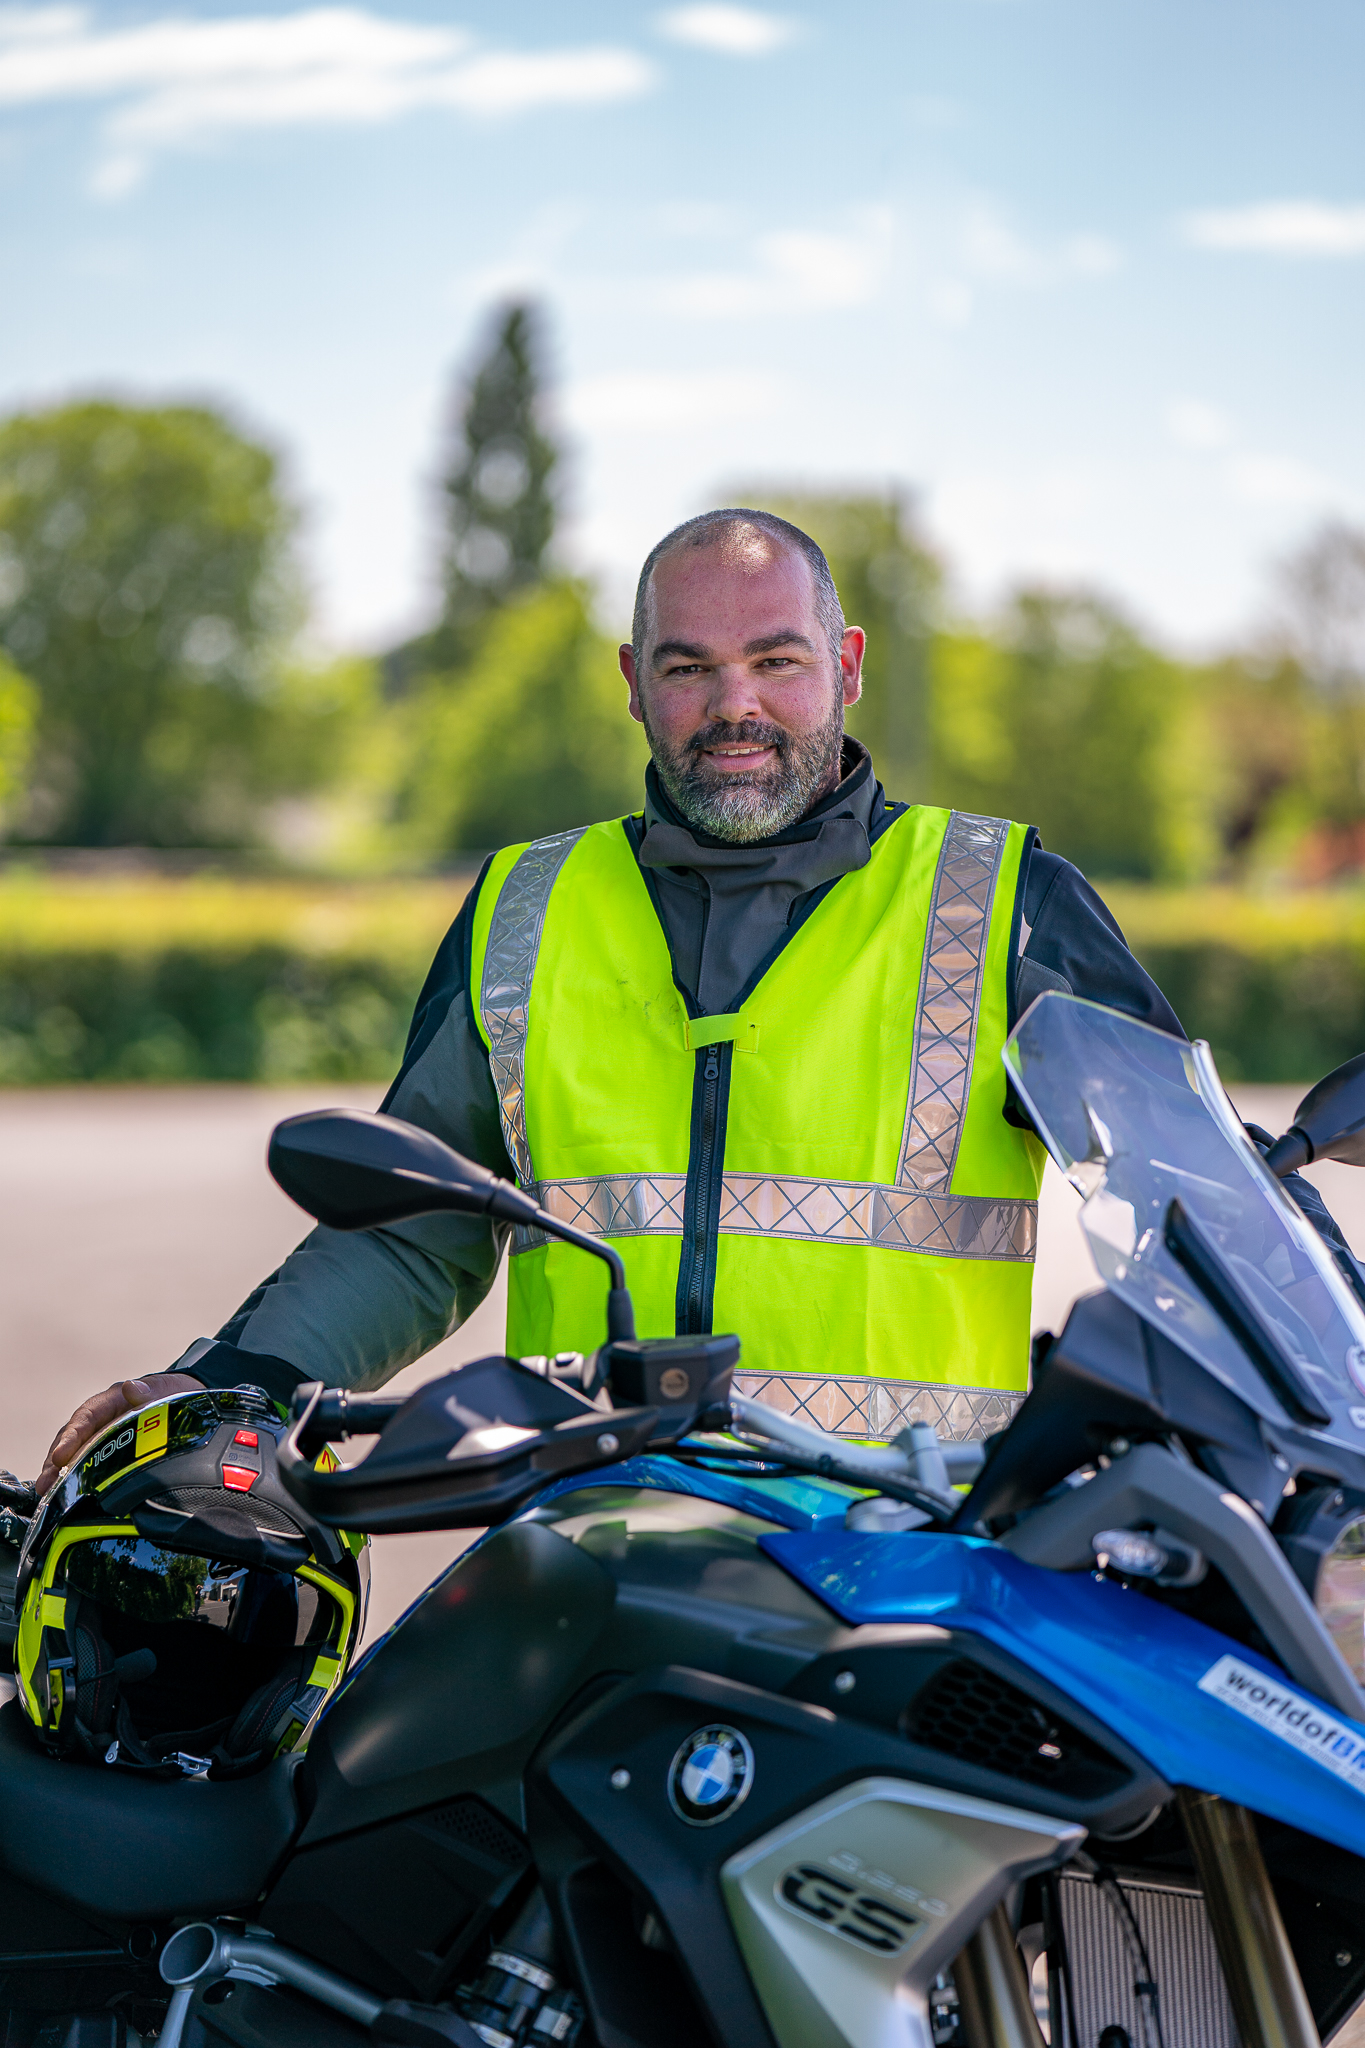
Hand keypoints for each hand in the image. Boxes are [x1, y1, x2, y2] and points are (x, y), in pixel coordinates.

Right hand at [35, 1373, 204, 1495]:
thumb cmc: (172, 1394)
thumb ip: (150, 1390)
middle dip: (55, 1462)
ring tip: (45, 1493)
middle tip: (45, 1484)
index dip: (72, 1437)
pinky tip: (60, 1496)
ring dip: (58, 1472)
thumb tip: (132, 1388)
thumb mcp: (166, 1389)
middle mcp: (101, 1418)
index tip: (59, 1456)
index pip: (87, 1417)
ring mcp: (101, 1435)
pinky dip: (71, 1478)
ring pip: (73, 1453)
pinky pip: (84, 1463)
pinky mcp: (105, 1451)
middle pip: (72, 1438)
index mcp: (113, 1400)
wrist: (186, 1398)